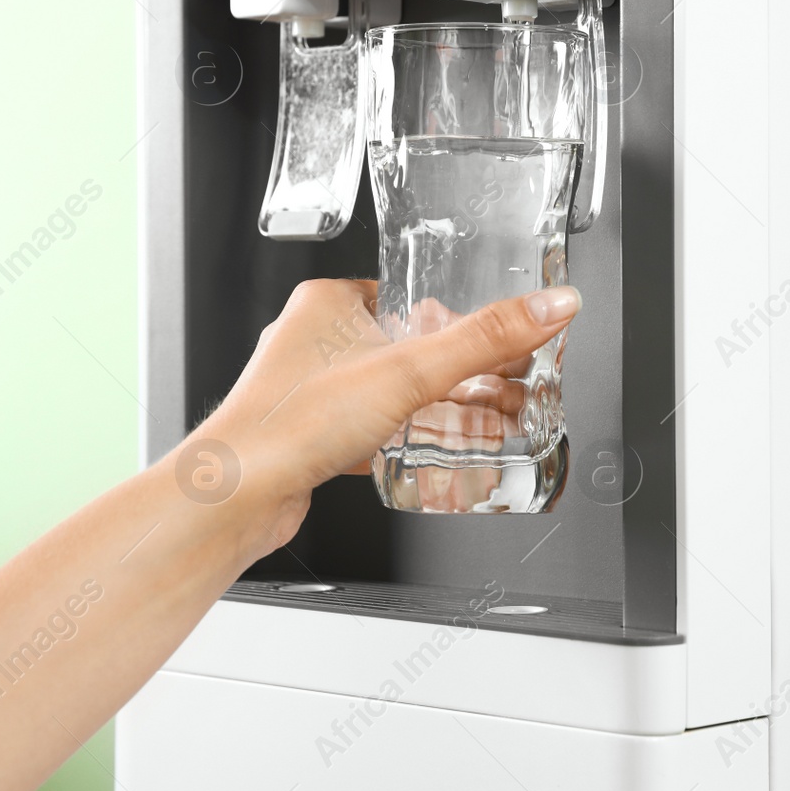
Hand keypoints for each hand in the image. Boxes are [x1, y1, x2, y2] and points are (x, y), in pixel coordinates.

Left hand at [173, 279, 580, 558]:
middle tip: (500, 380)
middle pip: (402, 346)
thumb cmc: (292, 423)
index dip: (452, 315)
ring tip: (483, 418)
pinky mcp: (309, 437)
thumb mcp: (409, 372)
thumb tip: (550, 306)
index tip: (491, 331)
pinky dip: (404, 439)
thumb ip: (485, 340)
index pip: (405, 295)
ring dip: (433, 407)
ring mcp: (308, 391)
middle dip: (453, 369)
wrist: (239, 495)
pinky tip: (430, 453)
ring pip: (386, 392)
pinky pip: (369, 429)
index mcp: (326, 303)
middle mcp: (311, 341)